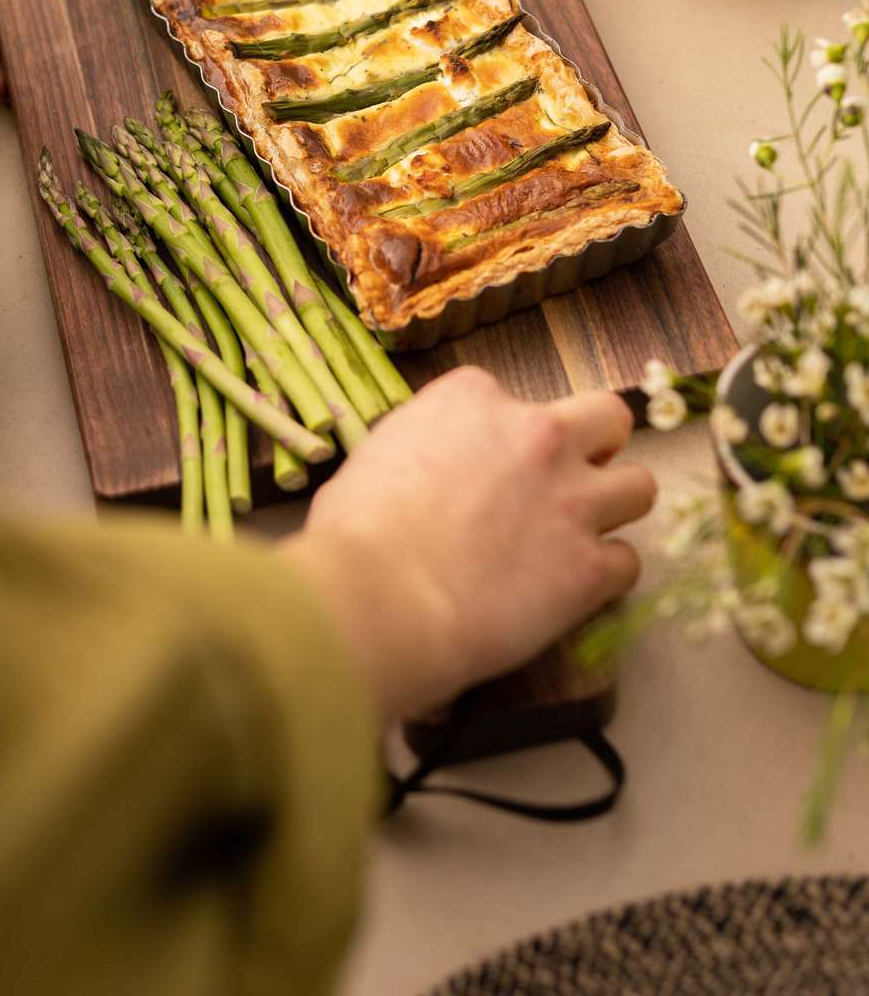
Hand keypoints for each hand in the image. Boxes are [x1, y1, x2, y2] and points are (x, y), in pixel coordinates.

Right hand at [282, 367, 654, 723]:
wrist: (380, 597)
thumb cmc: (354, 533)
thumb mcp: (377, 457)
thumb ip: (422, 448)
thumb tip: (426, 472)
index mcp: (473, 398)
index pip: (508, 397)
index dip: (499, 435)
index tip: (485, 466)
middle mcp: (535, 434)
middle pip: (606, 417)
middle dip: (595, 446)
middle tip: (566, 482)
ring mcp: (570, 499)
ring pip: (640, 485)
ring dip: (614, 508)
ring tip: (582, 536)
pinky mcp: (589, 567)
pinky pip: (627, 563)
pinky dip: (604, 577)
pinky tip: (573, 592)